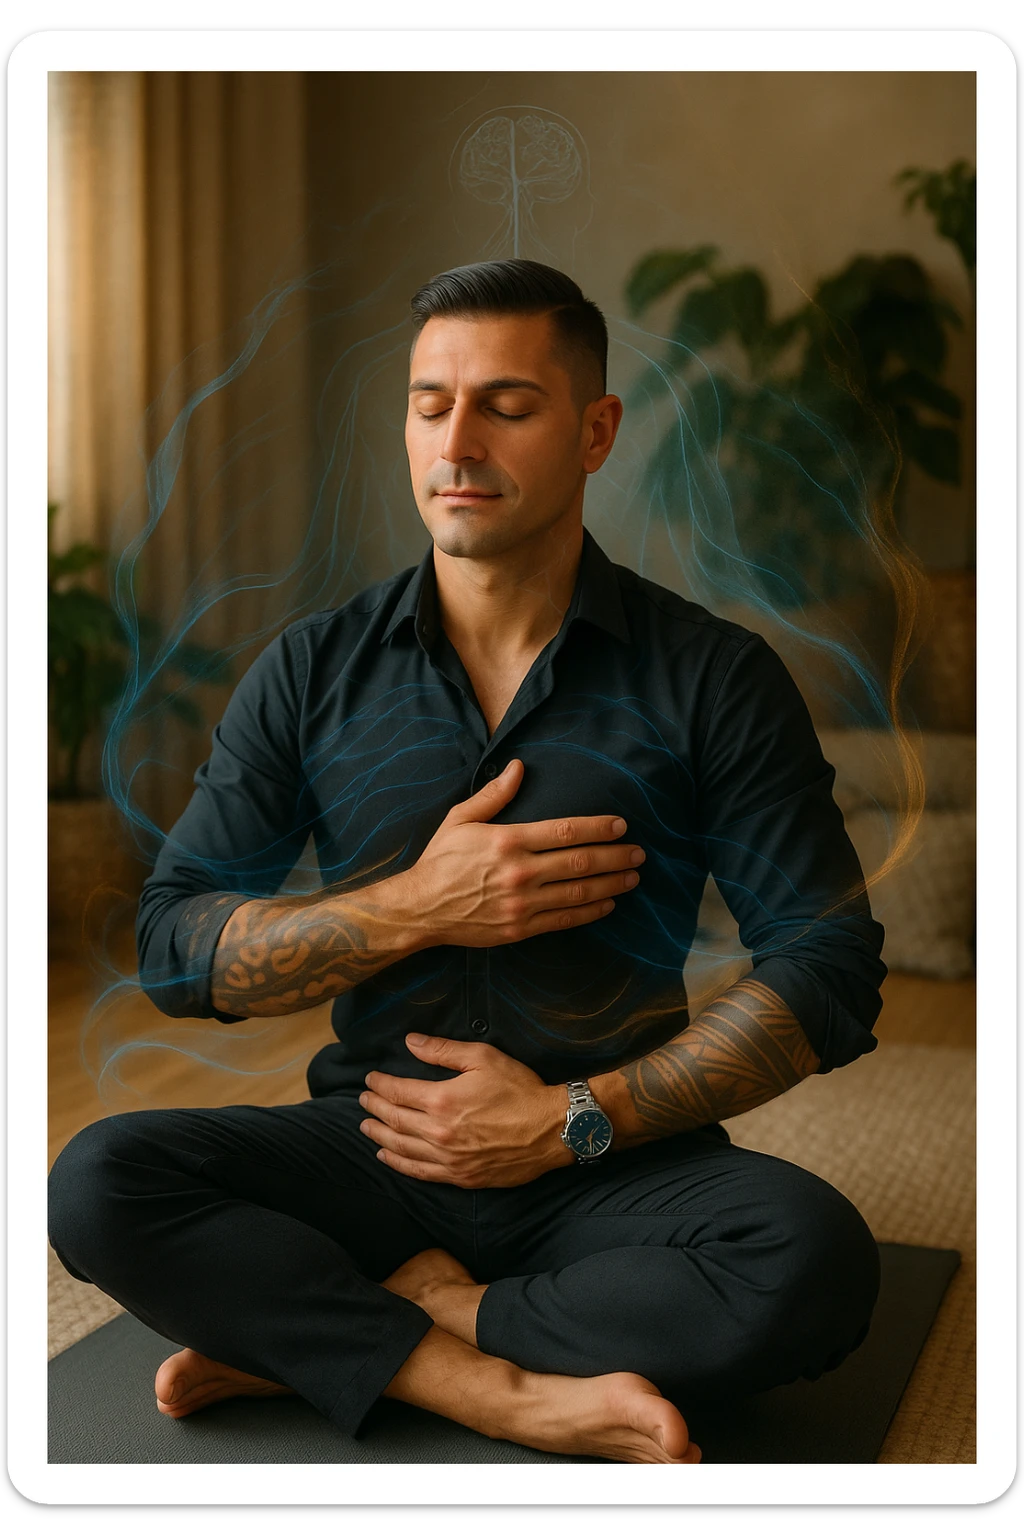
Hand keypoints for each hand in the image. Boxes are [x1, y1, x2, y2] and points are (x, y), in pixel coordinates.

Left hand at [358, 1033, 573, 1186]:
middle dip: (374, 1108)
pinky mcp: (460, 1177)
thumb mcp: (483, 1058)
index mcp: (442, 1100)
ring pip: (401, 1148)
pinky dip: (398, 1164)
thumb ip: (442, 1050)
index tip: (370, 1079)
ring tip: (365, 1127)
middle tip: (362, 1100)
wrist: (552, 1129)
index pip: (398, 1092)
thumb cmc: (520, 1089)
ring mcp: (448, 1158)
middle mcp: (439, 1132)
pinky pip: (419, 1172)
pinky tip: (386, 1157)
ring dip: (379, 1136)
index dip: (380, 1084)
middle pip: (394, 1120)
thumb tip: (410, 1041)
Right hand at [397, 759, 644, 949]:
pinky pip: (564, 920)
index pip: (565, 831)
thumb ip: (494, 794)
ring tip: (632, 876)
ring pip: (578, 893)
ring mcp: (522, 904)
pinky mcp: (521, 929)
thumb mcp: (460, 819)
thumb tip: (519, 767)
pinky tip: (607, 903)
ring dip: (611, 884)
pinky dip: (590, 911)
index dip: (598, 828)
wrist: (420, 908)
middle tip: (638, 852)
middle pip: (580, 862)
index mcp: (508, 841)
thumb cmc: (441, 860)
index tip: (620, 825)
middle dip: (615, 856)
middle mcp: (520, 872)